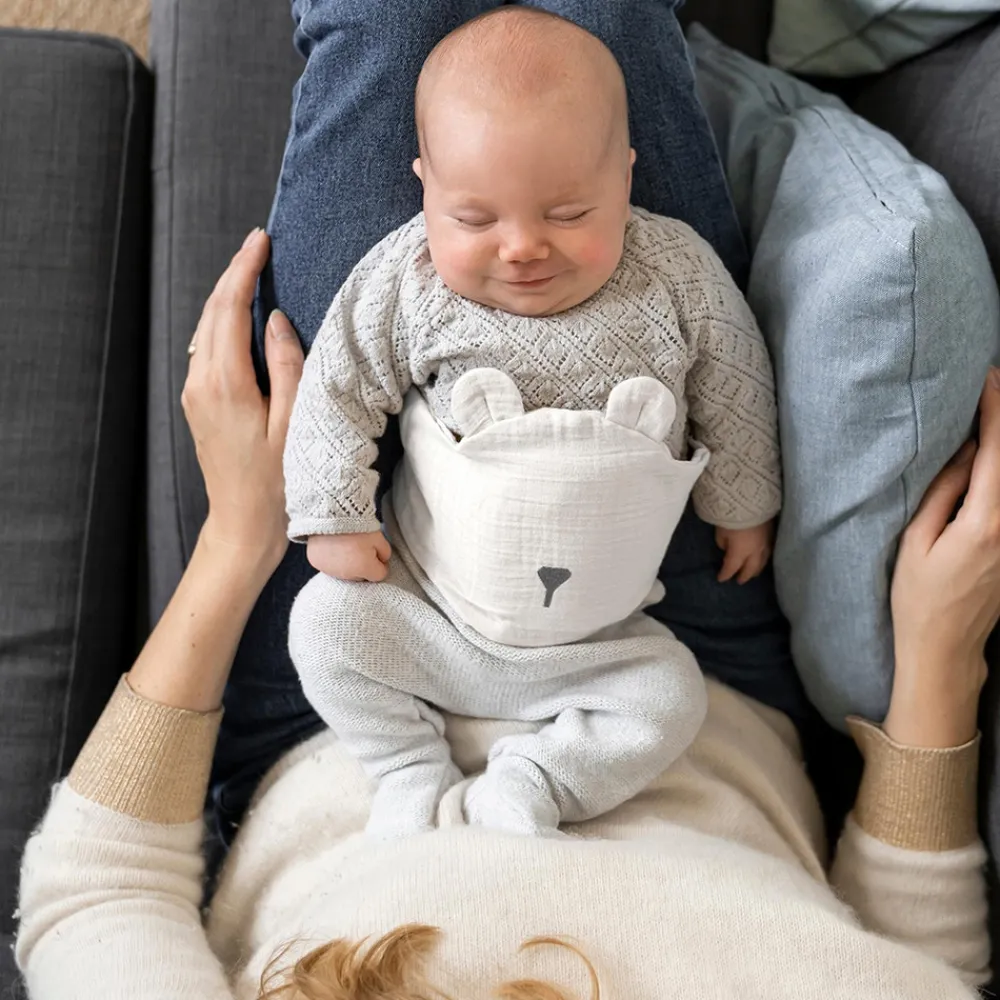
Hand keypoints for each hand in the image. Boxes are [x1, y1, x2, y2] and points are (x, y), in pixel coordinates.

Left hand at [181, 228, 303, 580]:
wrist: (242, 526)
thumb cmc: (277, 483)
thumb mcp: (294, 424)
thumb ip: (287, 367)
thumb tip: (277, 322)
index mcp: (225, 385)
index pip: (229, 310)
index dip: (244, 270)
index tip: (259, 241)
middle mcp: (201, 384)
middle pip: (211, 313)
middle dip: (233, 275)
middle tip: (257, 246)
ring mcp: (194, 395)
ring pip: (205, 330)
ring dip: (226, 297)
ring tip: (253, 273)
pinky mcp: (198, 405)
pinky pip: (206, 350)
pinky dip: (223, 324)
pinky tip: (241, 318)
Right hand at [307, 531, 391, 581]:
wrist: (330, 513)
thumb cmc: (357, 524)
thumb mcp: (379, 537)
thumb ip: (384, 553)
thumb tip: (382, 560)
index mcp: (364, 568)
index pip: (379, 575)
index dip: (381, 564)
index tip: (378, 555)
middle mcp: (346, 574)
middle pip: (361, 576)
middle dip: (363, 565)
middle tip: (360, 547)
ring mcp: (329, 570)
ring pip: (344, 572)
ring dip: (347, 564)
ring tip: (346, 546)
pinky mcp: (316, 563)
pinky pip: (328, 566)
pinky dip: (331, 559)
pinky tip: (333, 546)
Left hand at [716, 521, 773, 583]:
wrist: (751, 499)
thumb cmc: (731, 515)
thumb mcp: (721, 531)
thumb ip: (723, 543)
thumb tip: (727, 548)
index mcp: (740, 552)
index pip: (732, 568)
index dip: (726, 574)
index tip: (721, 579)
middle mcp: (755, 552)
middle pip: (751, 569)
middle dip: (744, 576)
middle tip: (739, 581)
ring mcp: (766, 543)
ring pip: (763, 562)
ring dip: (756, 569)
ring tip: (752, 573)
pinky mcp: (772, 534)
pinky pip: (769, 552)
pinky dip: (764, 559)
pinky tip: (762, 559)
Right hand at [884, 371, 999, 747]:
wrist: (946, 648)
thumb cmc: (919, 599)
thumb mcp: (917, 542)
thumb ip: (942, 494)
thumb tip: (961, 454)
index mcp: (984, 523)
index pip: (995, 453)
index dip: (995, 412)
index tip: (989, 381)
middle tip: (995, 387)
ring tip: (992, 421)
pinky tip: (991, 462)